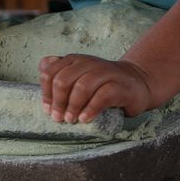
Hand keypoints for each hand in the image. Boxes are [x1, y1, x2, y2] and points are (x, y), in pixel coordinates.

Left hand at [39, 54, 153, 122]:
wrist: (136, 83)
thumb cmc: (101, 85)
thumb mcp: (79, 76)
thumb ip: (60, 72)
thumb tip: (43, 66)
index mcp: (74, 60)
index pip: (50, 72)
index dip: (46, 93)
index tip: (47, 109)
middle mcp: (89, 63)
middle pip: (63, 80)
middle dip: (58, 102)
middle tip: (58, 118)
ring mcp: (105, 72)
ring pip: (82, 86)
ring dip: (73, 106)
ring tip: (71, 120)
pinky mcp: (120, 86)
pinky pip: (102, 96)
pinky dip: (90, 109)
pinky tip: (85, 119)